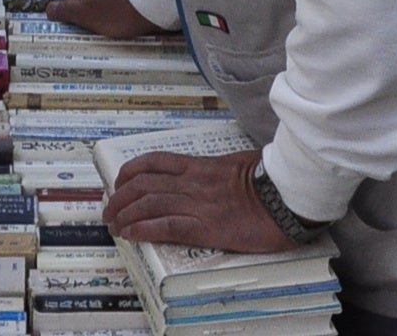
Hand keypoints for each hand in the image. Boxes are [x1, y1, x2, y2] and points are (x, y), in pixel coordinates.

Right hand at [44, 0, 163, 38]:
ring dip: (99, 18)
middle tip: (84, 37)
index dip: (65, 18)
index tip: (67, 33)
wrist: (152, 4)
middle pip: (85, 4)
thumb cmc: (116, 12)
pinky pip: (116, 8)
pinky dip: (114, 17)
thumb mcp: (86, 14)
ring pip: (101, 6)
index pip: (67, 3)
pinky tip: (119, 27)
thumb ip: (67, 11)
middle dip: (83, 18)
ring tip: (102, 35)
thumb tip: (47, 8)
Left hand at [103, 149, 300, 254]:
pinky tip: (131, 234)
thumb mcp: (241, 164)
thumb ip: (221, 169)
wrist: (287, 196)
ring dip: (125, 214)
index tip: (120, 182)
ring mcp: (198, 204)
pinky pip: (167, 226)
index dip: (131, 172)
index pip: (155, 162)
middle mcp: (193, 182)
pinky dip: (144, 229)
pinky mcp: (206, 227)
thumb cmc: (271, 179)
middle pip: (143, 184)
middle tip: (109, 210)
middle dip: (120, 197)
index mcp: (201, 166)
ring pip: (148, 204)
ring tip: (113, 225)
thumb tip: (217, 174)